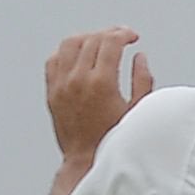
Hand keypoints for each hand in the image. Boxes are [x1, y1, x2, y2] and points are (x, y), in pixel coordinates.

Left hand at [44, 28, 152, 163]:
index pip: (110, 42)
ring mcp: (62, 85)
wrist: (85, 161)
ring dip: (87, 37)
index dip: (124, 34)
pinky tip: (77, 54)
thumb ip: (142, 80)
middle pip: (92, 39)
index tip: (132, 37)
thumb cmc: (112, 142)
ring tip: (99, 42)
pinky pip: (54, 60)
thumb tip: (139, 58)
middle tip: (120, 38)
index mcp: (101, 83)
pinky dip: (66, 51)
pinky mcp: (52, 92)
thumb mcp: (137, 111)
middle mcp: (78, 80)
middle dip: (110, 34)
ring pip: (70, 44)